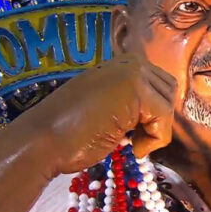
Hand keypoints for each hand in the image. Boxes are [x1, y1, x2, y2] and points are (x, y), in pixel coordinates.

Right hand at [0, 53, 175, 211]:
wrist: (41, 142)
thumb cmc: (67, 135)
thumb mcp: (106, 111)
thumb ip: (129, 105)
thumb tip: (158, 115)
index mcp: (118, 65)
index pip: (158, 84)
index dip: (154, 113)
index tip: (136, 135)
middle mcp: (127, 62)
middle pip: (169, 90)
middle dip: (159, 119)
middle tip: (134, 141)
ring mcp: (132, 73)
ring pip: (168, 105)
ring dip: (156, 131)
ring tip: (131, 145)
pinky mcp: (136, 90)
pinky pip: (165, 118)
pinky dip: (156, 140)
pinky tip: (133, 149)